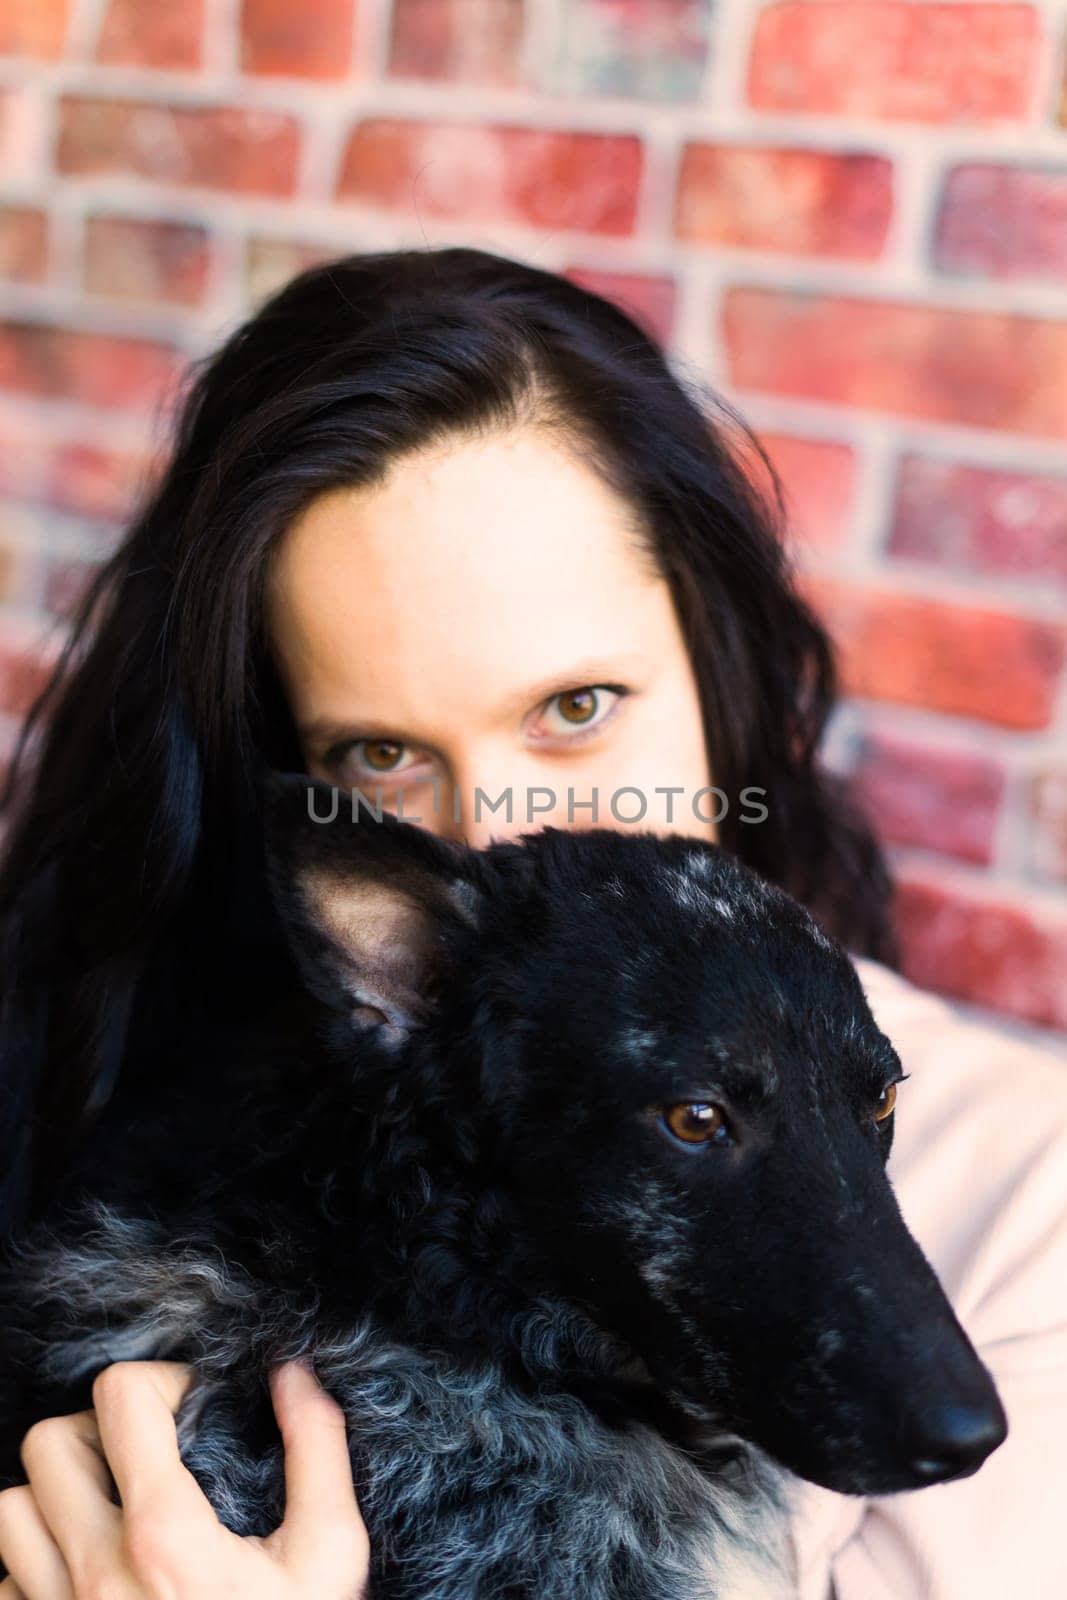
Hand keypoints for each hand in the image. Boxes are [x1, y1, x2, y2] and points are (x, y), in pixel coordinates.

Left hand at [0, 1358, 369, 1598]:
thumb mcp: (329, 1557)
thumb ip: (316, 1450)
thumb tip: (290, 1372)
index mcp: (164, 1534)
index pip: (118, 1398)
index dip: (160, 1383)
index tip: (192, 1411)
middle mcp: (94, 1572)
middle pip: (49, 1444)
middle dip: (100, 1432)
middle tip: (147, 1456)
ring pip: (9, 1510)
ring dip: (55, 1497)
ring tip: (111, 1510)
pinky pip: (3, 1581)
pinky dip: (34, 1565)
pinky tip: (92, 1575)